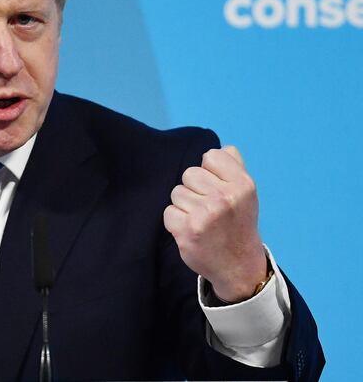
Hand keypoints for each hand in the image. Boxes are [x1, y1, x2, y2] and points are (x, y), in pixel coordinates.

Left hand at [163, 146, 267, 301]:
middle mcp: (225, 198)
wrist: (239, 265)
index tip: (216, 188)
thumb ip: (235, 166)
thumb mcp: (246, 193)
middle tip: (208, 208)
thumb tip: (223, 147)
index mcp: (242, 185)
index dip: (209, 171)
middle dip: (195, 189)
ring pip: (177, 192)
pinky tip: (191, 230)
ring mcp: (205, 214)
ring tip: (201, 220)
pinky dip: (176, 221)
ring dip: (185, 206)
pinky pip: (168, 212)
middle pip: (189, 174)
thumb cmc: (238, 223)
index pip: (210, 156)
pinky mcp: (188, 230)